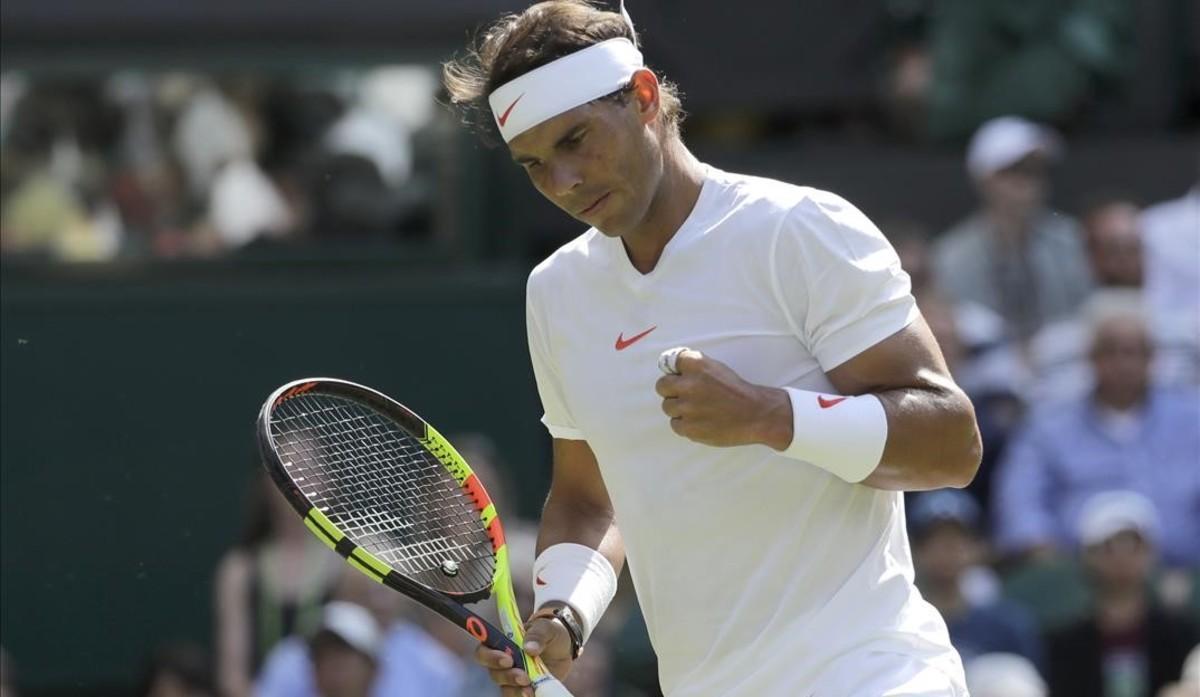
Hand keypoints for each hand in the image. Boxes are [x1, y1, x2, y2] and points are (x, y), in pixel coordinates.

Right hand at [474, 616, 572, 695]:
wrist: (565, 650)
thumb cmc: (550, 634)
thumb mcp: (546, 627)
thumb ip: (537, 634)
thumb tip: (529, 648)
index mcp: (503, 643)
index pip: (485, 650)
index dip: (490, 657)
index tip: (508, 660)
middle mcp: (504, 662)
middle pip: (493, 673)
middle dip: (506, 676)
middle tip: (523, 676)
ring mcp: (513, 678)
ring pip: (505, 688)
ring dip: (515, 690)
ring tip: (530, 689)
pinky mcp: (523, 689)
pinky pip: (516, 696)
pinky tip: (533, 695)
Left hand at [655, 348, 792, 448]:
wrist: (757, 415)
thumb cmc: (737, 391)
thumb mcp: (716, 368)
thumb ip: (694, 368)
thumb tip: (671, 370)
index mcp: (697, 365)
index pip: (671, 362)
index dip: (676, 371)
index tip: (681, 376)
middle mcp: (689, 384)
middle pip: (661, 385)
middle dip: (671, 390)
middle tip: (685, 395)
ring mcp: (688, 407)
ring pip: (667, 406)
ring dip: (678, 409)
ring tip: (697, 410)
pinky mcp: (689, 427)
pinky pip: (675, 424)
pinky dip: (685, 424)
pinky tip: (700, 421)